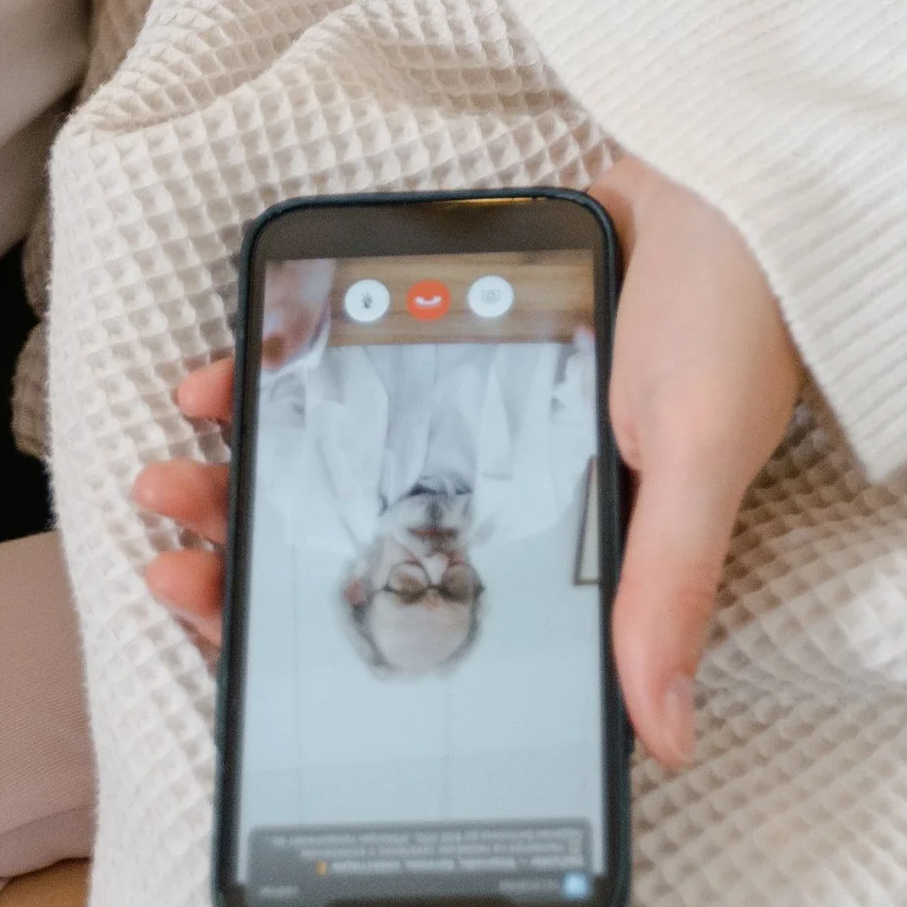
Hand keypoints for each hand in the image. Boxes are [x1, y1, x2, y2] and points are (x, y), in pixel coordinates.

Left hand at [132, 154, 801, 774]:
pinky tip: (223, 380)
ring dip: (247, 472)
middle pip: (360, 545)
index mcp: (562, 543)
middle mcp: (508, 486)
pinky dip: (282, 373)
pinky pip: (352, 364)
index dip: (331, 650)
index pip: (429, 623)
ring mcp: (475, 406)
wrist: (738, 167)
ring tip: (168, 474)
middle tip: (170, 561)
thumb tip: (664, 738)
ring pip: (338, 462)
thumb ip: (666, 586)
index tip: (238, 659)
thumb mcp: (698, 457)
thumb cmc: (736, 319)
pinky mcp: (455, 329)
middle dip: (256, 560)